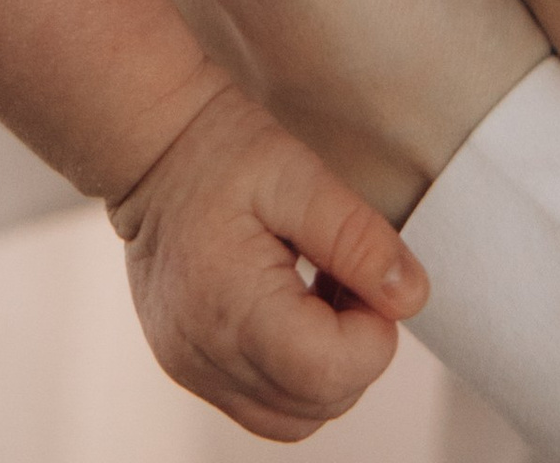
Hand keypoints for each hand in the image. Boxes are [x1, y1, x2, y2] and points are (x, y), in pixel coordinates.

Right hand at [110, 79, 424, 442]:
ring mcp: (191, 367)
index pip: (331, 373)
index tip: (365, 276)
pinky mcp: (187, 365)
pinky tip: (290, 306)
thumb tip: (411, 297)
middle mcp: (205, 354)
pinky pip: (261, 402)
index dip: (373, 334)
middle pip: (319, 403)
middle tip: (343, 274)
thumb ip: (358, 239)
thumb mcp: (298, 174)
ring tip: (317, 290)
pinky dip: (292, 371)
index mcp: (232, 307)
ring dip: (326, 366)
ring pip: (294, 416)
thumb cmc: (218, 148)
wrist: (147, 144)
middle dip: (354, 349)